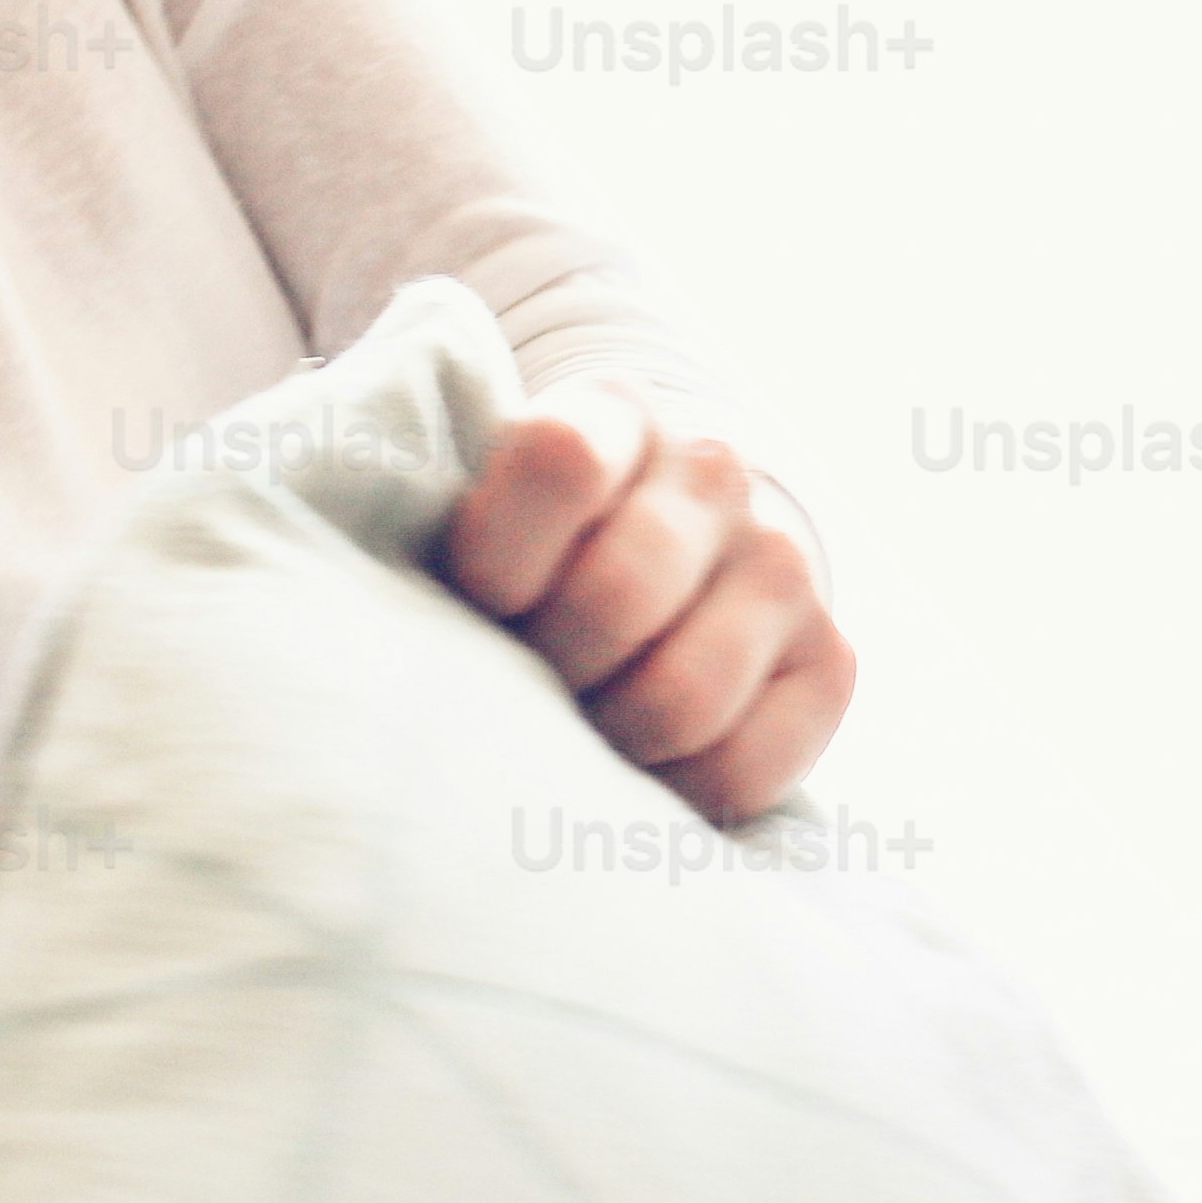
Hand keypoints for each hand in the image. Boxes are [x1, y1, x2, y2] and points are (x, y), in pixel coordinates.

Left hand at [436, 389, 860, 821]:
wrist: (653, 571)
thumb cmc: (527, 561)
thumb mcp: (476, 513)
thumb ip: (426, 518)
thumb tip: (372, 600)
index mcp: (614, 412)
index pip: (560, 460)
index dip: (500, 557)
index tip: (478, 603)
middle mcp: (715, 471)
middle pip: (619, 596)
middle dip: (550, 669)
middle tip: (522, 688)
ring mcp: (782, 563)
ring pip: (683, 694)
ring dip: (610, 738)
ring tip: (577, 730)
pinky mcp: (830, 658)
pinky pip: (749, 761)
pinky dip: (680, 790)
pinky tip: (644, 765)